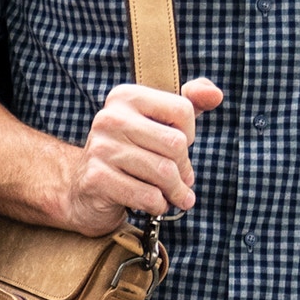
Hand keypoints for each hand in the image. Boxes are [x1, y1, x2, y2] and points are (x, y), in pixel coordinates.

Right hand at [52, 78, 220, 233]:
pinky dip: (157, 205)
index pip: (182, 110)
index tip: (176, 148)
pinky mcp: (96, 179)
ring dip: (175, 191)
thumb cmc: (130, 154)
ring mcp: (100, 149)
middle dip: (184, 169)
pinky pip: (148, 196)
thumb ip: (190, 102)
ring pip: (164, 173)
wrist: (84, 190)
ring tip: (172, 196)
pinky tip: (153, 204)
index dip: (188, 134)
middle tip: (180, 180)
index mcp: (125, 97)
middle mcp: (109, 118)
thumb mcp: (159, 123)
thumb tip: (215, 94)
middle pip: (176, 144)